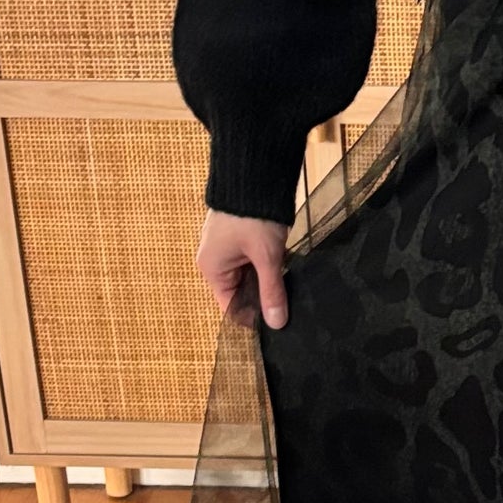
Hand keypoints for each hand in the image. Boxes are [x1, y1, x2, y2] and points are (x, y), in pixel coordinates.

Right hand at [196, 209, 290, 328]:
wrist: (256, 176)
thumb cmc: (252, 216)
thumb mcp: (266, 258)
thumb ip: (272, 291)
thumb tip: (276, 322)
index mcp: (212, 269)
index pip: (230, 306)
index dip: (252, 318)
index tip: (275, 325)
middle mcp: (217, 262)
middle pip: (242, 293)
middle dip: (264, 299)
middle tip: (288, 309)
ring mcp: (230, 250)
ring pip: (251, 278)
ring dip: (269, 282)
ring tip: (290, 291)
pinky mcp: (243, 240)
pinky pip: (256, 263)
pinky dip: (270, 268)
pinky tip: (287, 272)